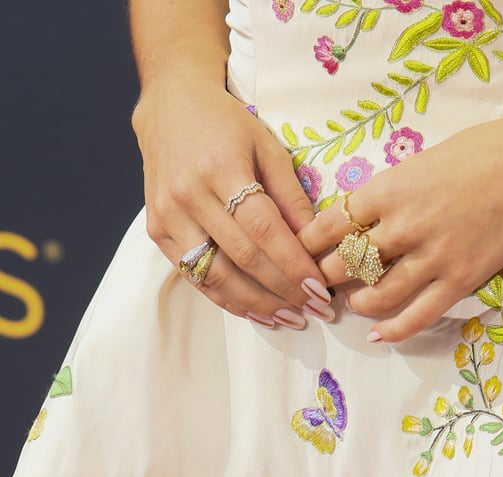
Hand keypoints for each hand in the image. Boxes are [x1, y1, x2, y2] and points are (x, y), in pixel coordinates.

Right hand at [132, 81, 334, 328]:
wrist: (170, 106)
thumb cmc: (227, 123)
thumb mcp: (268, 147)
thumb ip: (290, 195)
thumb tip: (315, 242)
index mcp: (221, 168)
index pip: (263, 228)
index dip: (293, 263)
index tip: (320, 288)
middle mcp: (189, 195)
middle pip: (241, 257)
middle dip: (282, 290)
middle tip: (314, 309)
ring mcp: (167, 215)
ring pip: (214, 274)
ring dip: (254, 303)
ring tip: (288, 318)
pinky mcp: (156, 230)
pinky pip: (193, 274)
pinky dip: (224, 297)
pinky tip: (254, 309)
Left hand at [298, 113, 502, 341]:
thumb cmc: (483, 150)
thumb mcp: (421, 160)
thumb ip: (390, 192)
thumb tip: (366, 214)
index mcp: (387, 190)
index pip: (328, 226)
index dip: (308, 244)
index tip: (301, 252)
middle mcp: (401, 227)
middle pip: (345, 264)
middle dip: (326, 277)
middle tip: (320, 283)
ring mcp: (431, 257)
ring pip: (375, 295)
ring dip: (356, 304)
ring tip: (351, 304)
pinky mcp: (460, 279)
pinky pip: (418, 315)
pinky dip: (394, 330)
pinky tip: (378, 336)